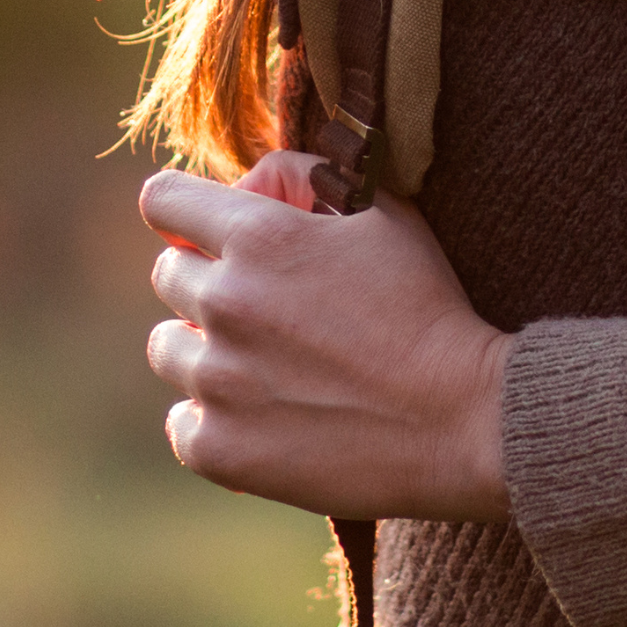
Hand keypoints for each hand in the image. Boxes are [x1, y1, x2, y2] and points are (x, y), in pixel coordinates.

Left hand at [141, 152, 515, 522]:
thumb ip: (309, 177)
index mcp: (257, 237)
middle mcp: (225, 303)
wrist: (465, 420)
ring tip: (266, 366)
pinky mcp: (219, 449)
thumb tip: (253, 180)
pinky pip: (180, 422)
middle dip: (208, 280)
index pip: (162, 200)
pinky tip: (263, 418)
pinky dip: (212, 420)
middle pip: (168, 275)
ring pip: (167, 348)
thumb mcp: (385, 214)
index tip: (204, 234)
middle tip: (267, 309)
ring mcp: (216, 381)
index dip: (183, 212)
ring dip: (204, 350)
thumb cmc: (429, 309)